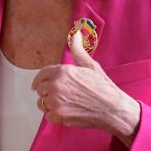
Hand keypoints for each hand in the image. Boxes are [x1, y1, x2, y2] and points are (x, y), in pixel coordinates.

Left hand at [31, 32, 141, 146]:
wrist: (112, 108)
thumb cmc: (103, 88)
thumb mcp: (91, 66)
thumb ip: (78, 51)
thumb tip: (76, 34)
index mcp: (63, 71)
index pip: (41, 74)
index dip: (40, 80)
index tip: (38, 84)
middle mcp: (56, 85)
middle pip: (40, 89)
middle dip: (47, 92)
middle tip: (61, 95)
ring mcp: (56, 101)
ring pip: (42, 103)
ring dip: (50, 104)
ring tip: (65, 103)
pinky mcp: (58, 115)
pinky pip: (48, 115)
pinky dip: (55, 116)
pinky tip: (67, 112)